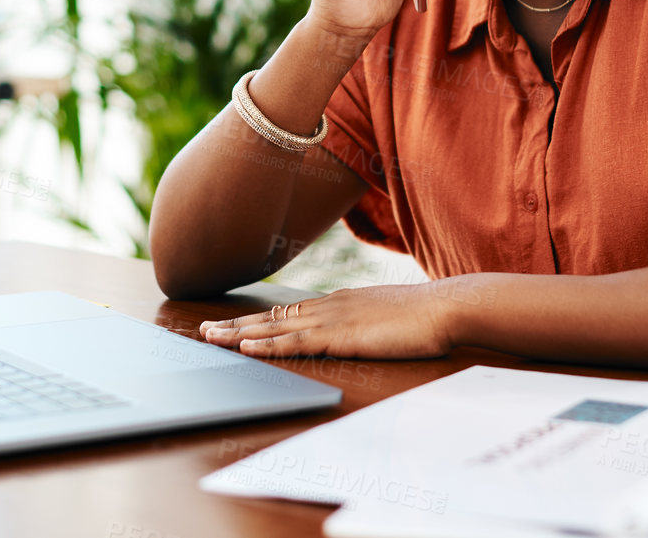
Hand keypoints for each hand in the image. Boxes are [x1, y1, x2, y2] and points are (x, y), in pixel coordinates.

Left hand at [198, 282, 454, 359]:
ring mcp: (333, 319)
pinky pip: (296, 342)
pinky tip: (246, 345)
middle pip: (271, 317)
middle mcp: (328, 306)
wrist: (445, 307)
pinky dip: (268, 344)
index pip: (288, 313)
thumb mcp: (386, 316)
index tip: (232, 324)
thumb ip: (365, 322)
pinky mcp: (341, 337)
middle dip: (235, 324)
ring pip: (274, 328)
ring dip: (239, 334)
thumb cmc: (424, 316)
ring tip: (209, 339)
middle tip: (202, 331)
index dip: (257, 319)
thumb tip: (357, 331)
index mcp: (338, 302)